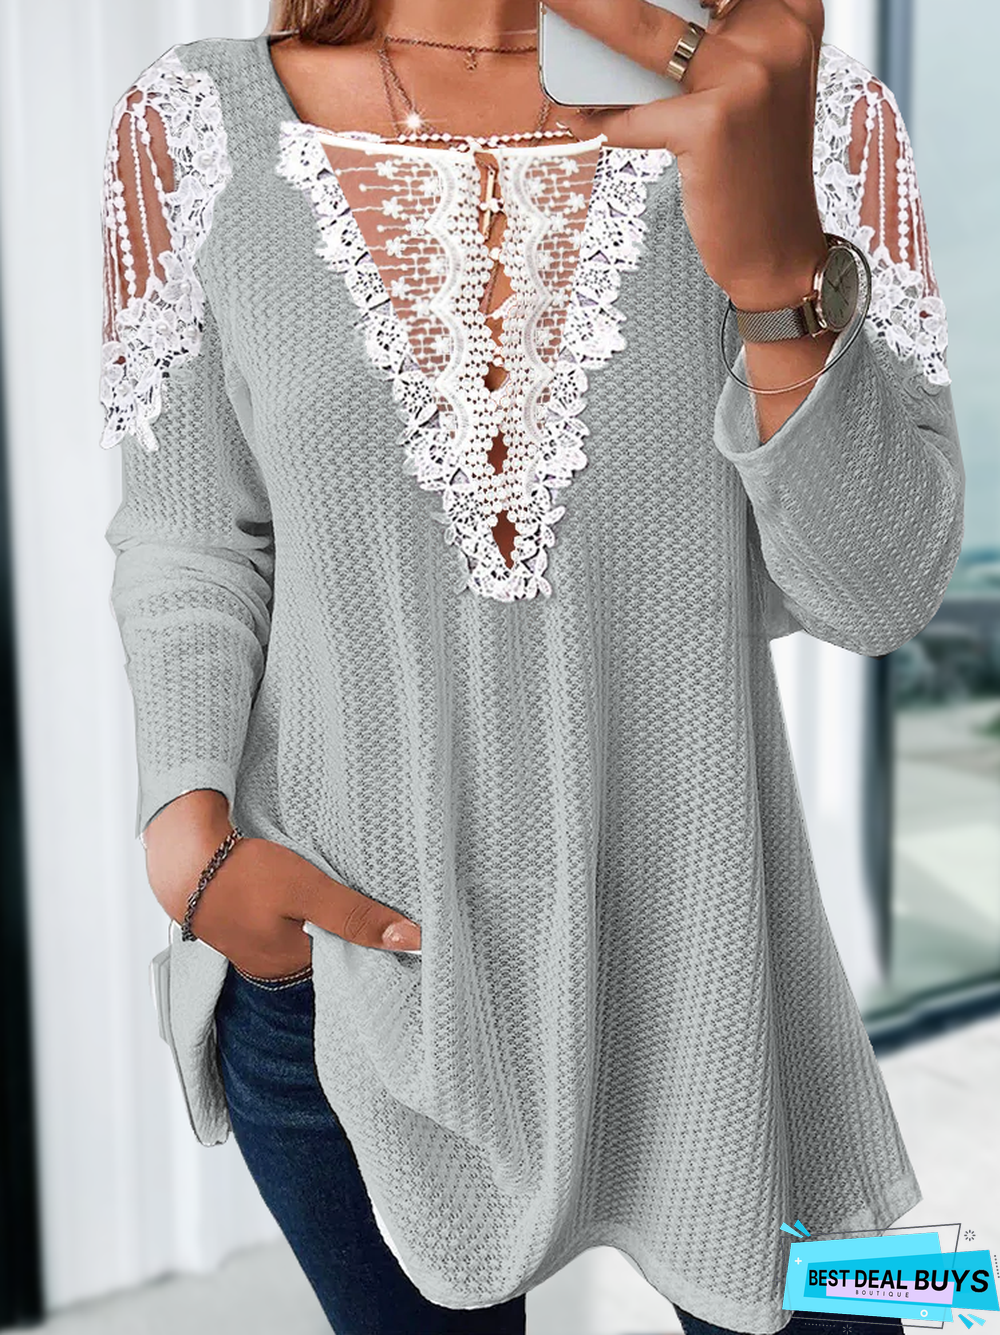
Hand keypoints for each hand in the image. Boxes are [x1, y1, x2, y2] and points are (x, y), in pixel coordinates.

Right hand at [143, 790, 420, 977]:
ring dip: (323, 914)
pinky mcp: (242, 922)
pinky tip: (307, 887)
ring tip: (345, 890)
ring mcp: (254, 945)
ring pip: (306, 933)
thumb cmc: (243, 875)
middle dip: (349, 927)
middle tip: (379, 899)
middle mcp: (273, 964)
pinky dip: (300, 907)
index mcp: (292, 966)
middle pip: (328, 948)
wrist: (179, 856)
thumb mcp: (309, 891)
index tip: (400, 924)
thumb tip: (412, 941)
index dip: (374, 941)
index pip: (350, 961)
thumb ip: (357, 916)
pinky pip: (284, 921)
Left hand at [541, 0, 828, 310]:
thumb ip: (708, 43)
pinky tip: (580, 117)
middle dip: (612, 2)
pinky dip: (599, 119)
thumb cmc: (753, 169)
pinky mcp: (712, 123)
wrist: (777, 249)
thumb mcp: (746, 86)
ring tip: (557, 10)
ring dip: (586, 18)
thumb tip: (623, 20)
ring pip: (641, 33)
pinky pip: (631, 113)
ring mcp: (747, 76)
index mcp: (791, 12)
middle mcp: (777, 33)